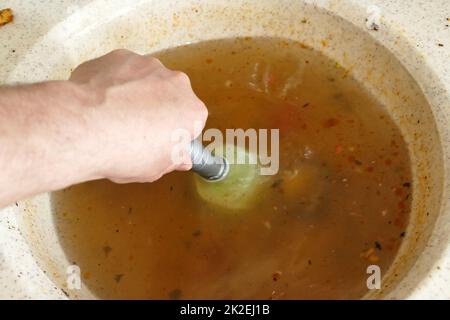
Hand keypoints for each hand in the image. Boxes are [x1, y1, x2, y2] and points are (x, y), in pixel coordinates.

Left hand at [70, 49, 207, 182]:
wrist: (87, 127)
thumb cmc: (126, 151)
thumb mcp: (156, 169)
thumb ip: (172, 158)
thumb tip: (180, 158)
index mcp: (192, 111)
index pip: (191, 121)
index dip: (175, 133)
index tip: (161, 142)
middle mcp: (175, 82)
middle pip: (169, 95)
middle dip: (156, 109)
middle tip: (136, 129)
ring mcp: (146, 65)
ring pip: (145, 80)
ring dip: (134, 93)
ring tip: (113, 115)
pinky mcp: (120, 56)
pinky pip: (120, 71)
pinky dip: (112, 82)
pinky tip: (99, 102)